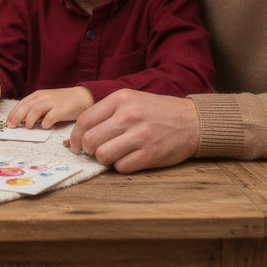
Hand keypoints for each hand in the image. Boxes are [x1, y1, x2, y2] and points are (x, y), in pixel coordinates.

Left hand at [6, 86, 92, 129]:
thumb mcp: (46, 102)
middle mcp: (44, 97)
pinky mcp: (63, 109)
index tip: (8, 123)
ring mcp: (53, 103)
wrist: (82, 96)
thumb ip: (35, 109)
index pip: (22, 103)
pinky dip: (46, 121)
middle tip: (12, 126)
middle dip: (17, 117)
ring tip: (27, 127)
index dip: (13, 113)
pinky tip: (44, 126)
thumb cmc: (63, 101)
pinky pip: (52, 115)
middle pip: (26, 106)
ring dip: (29, 119)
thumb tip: (22, 121)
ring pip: (36, 109)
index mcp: (38, 95)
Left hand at [69, 90, 200, 172]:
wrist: (192, 121)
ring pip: (104, 155)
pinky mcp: (151, 154)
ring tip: (111, 155)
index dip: (74, 136)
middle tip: (93, 152)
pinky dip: (121, 166)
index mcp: (120, 99)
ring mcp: (141, 135)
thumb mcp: (130, 100)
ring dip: (103, 159)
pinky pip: (122, 167)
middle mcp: (129, 115)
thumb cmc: (155, 111)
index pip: (84, 120)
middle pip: (90, 140)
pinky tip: (128, 159)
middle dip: (87, 150)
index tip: (75, 145)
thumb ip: (106, 112)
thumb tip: (79, 132)